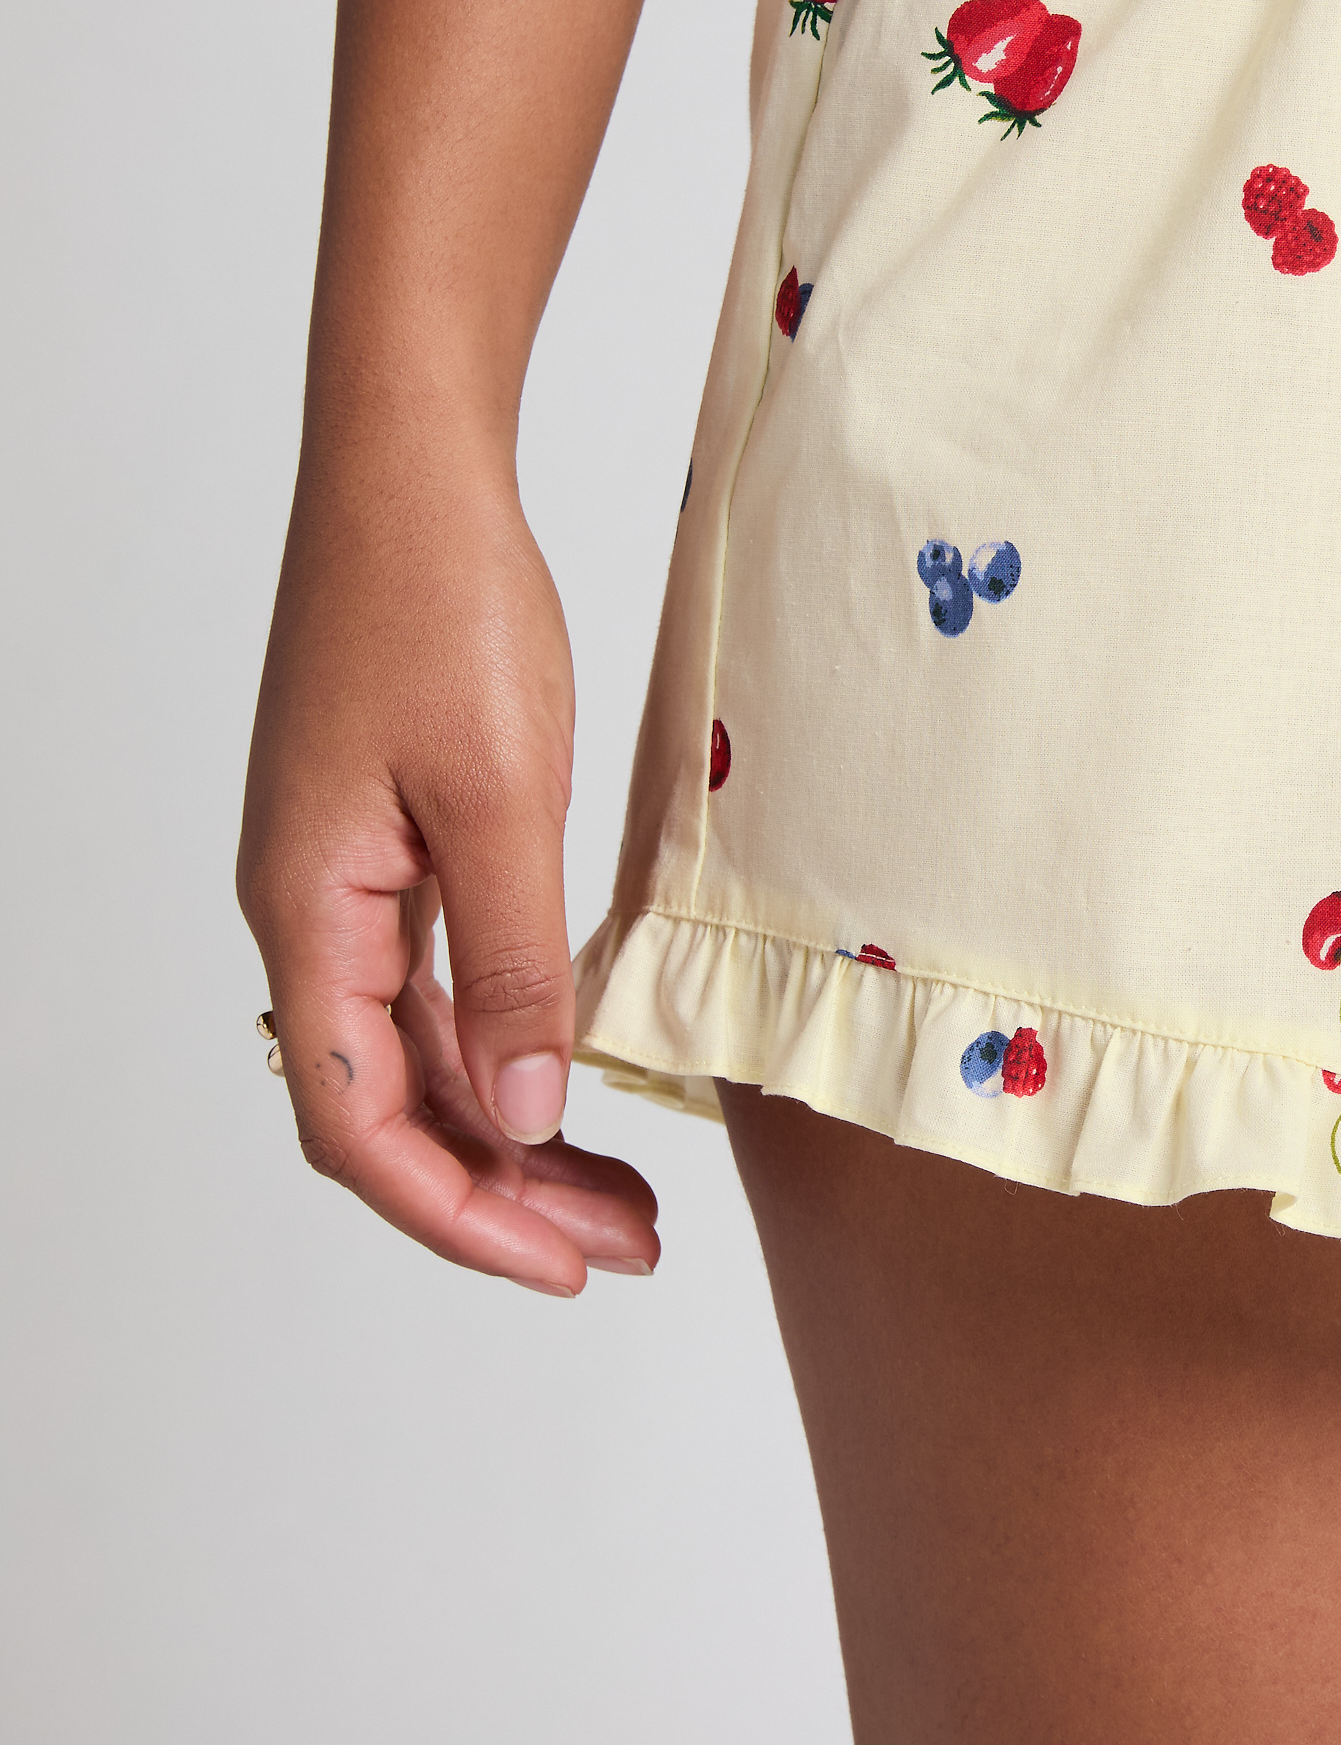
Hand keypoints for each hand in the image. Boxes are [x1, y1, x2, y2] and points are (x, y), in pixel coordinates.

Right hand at [237, 442, 657, 1290]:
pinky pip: (436, 976)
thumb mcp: (501, 795)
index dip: (457, 1213)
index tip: (563, 1268)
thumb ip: (509, 960)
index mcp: (309, 909)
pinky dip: (504, 1037)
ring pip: (419, 1045)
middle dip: (502, 1190)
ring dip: (511, 1124)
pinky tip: (574, 1070)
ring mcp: (347, 871)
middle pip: (390, 1100)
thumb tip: (522, 1111)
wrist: (415, 476)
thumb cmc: (445, 608)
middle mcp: (310, 907)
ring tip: (623, 1193)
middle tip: (627, 1246)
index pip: (359, 1121)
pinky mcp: (389, 833)